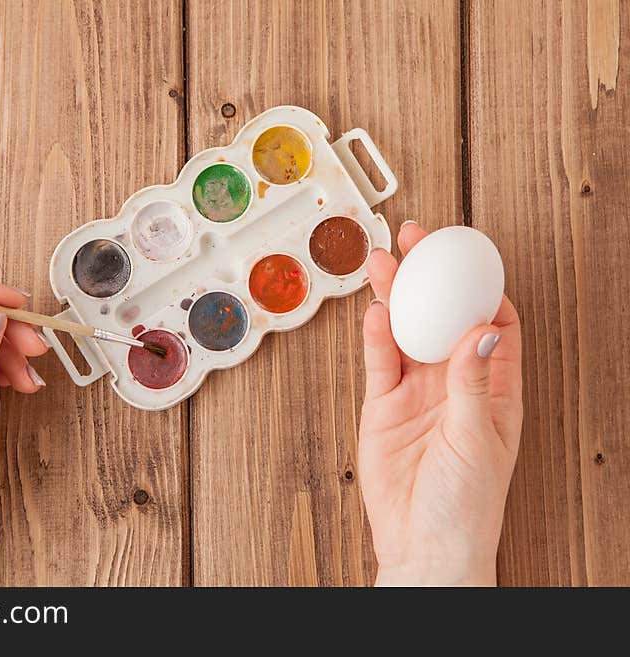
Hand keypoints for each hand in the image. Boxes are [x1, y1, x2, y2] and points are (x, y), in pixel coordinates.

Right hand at [359, 222, 522, 585]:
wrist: (423, 545)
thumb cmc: (467, 504)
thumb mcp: (480, 439)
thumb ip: (474, 381)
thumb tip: (480, 329)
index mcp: (494, 388)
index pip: (494, 324)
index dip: (483, 289)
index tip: (471, 259)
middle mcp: (454, 382)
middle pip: (443, 316)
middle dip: (432, 278)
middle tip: (418, 241)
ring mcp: (416, 392)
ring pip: (406, 331)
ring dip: (397, 297)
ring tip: (384, 262)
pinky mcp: (383, 405)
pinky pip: (379, 362)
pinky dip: (375, 337)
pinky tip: (374, 312)